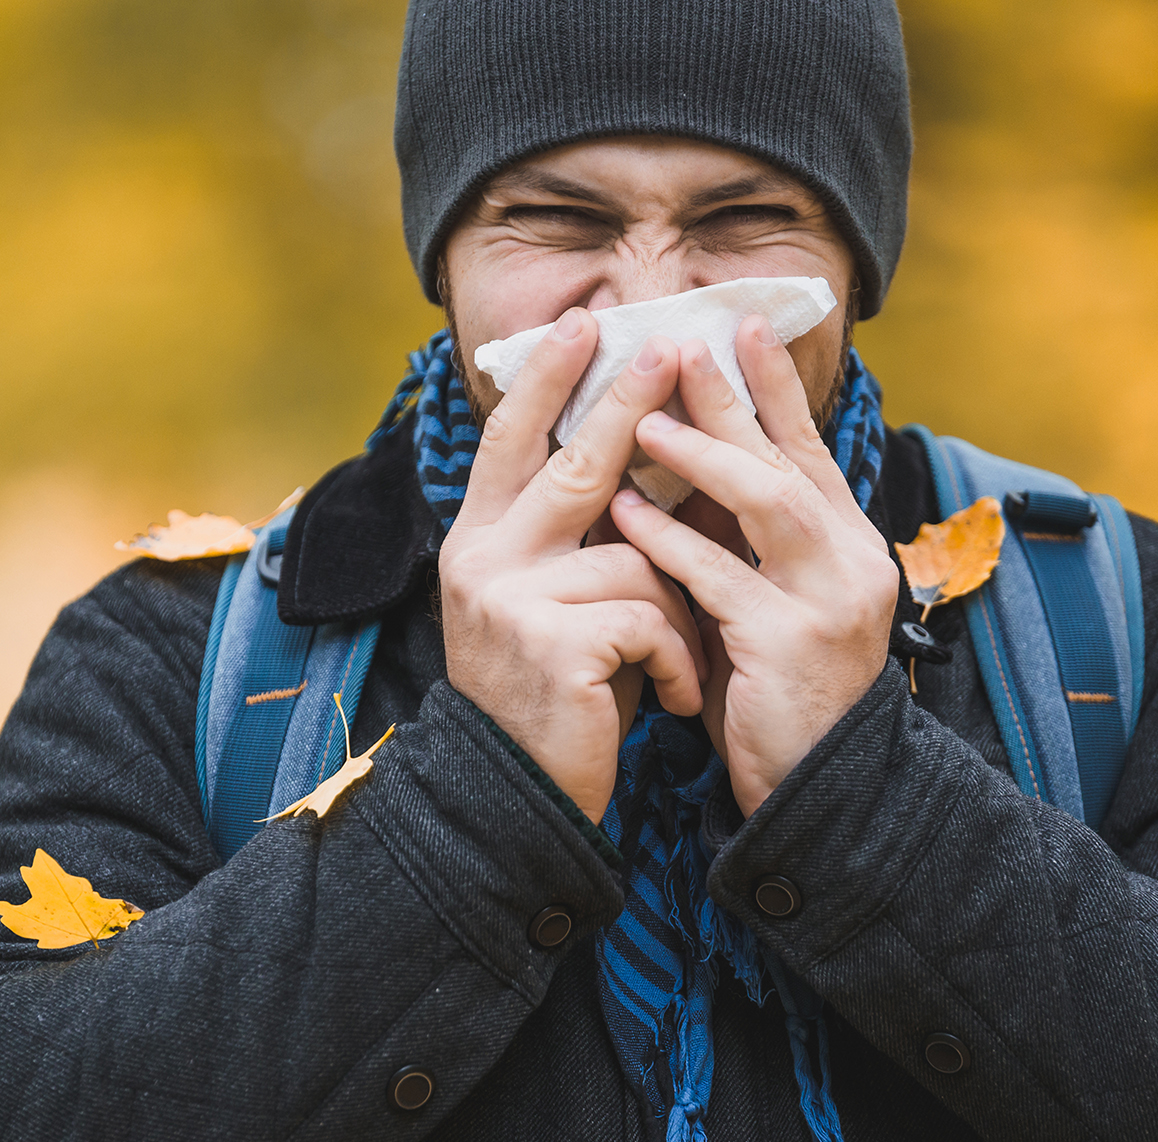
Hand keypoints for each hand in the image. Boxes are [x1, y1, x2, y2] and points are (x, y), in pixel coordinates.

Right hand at [441, 311, 706, 822]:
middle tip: (667, 345)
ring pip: (637, 556)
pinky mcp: (554, 646)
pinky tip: (674, 701)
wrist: (517, 804)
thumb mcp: (547, 608)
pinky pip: (651, 617)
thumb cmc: (552, 701)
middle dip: (626, 402)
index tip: (585, 322)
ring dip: (678, 613)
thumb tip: (629, 459)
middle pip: (571, 462)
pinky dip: (680, 662)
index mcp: (477, 543)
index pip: (510, 440)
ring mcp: (512, 600)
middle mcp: (481, 560)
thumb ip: (569, 542)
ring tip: (678, 666)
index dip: (546, 379)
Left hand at [609, 316, 897, 815]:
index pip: (807, 448)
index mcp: (845, 545)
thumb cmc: (772, 693)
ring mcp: (830, 602)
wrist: (813, 790)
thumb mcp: (758, 602)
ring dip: (705, 457)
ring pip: (770, 504)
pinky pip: (723, 580)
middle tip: (685, 343)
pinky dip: (672, 544)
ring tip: (646, 421)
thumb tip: (678, 463)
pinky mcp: (793, 646)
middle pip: (789, 459)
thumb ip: (735, 541)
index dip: (775, 387)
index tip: (742, 323)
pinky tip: (626, 515)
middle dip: (736, 399)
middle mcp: (852, 561)